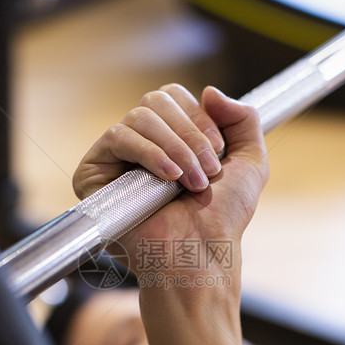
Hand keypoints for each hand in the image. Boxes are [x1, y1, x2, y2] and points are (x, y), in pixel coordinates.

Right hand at [73, 84, 267, 282]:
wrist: (200, 253)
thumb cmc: (223, 219)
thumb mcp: (250, 161)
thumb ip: (244, 118)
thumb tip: (209, 90)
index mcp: (171, 138)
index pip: (174, 97)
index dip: (198, 117)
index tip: (218, 152)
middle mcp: (142, 144)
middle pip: (156, 101)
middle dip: (189, 134)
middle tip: (206, 171)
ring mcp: (116, 158)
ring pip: (140, 117)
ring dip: (174, 147)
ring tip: (189, 181)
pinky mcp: (94, 173)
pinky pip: (117, 137)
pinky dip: (149, 152)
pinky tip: (167, 177)